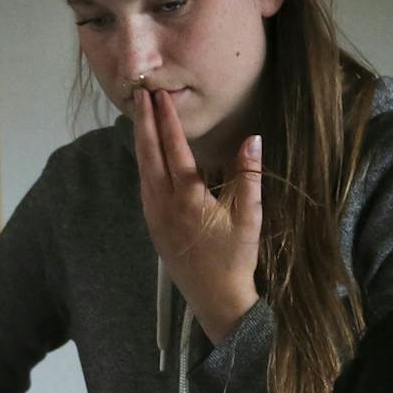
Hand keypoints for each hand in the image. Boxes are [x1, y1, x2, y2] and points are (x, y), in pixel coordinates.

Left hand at [133, 89, 260, 342]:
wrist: (215, 299)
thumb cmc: (236, 258)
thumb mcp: (249, 217)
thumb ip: (249, 175)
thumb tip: (253, 137)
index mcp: (188, 198)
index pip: (174, 149)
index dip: (167, 119)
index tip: (161, 95)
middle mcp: (164, 204)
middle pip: (149, 153)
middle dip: (145, 121)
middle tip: (141, 93)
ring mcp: (154, 215)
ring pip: (142, 168)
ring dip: (141, 139)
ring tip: (140, 114)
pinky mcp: (152, 225)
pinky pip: (144, 184)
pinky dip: (143, 161)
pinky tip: (145, 151)